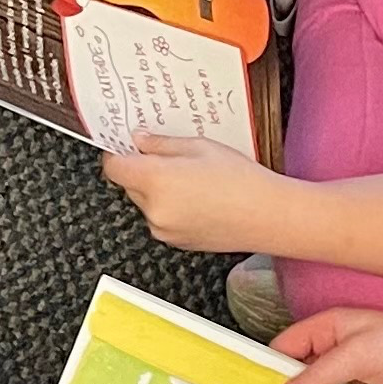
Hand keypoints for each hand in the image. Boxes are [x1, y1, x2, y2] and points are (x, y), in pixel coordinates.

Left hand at [101, 131, 284, 252]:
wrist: (268, 216)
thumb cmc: (240, 179)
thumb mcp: (199, 146)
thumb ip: (161, 144)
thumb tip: (139, 140)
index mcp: (155, 181)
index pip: (114, 168)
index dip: (117, 154)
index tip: (127, 145)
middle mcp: (154, 210)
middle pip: (129, 185)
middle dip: (142, 170)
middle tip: (170, 158)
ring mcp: (165, 230)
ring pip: (145, 203)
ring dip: (157, 190)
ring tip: (191, 179)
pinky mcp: (178, 243)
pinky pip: (161, 219)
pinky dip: (170, 207)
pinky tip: (198, 198)